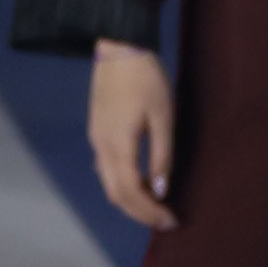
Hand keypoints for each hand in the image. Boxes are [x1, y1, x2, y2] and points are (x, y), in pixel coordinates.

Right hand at [87, 42, 177, 232]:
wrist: (118, 46)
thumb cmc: (145, 78)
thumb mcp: (163, 116)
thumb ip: (162, 155)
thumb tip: (162, 190)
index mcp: (118, 146)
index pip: (131, 193)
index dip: (150, 212)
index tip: (171, 221)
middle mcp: (101, 147)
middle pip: (115, 195)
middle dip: (139, 212)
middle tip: (165, 220)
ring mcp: (96, 139)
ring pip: (108, 184)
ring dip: (130, 199)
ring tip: (156, 204)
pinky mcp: (97, 130)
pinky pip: (106, 169)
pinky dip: (123, 183)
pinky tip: (142, 179)